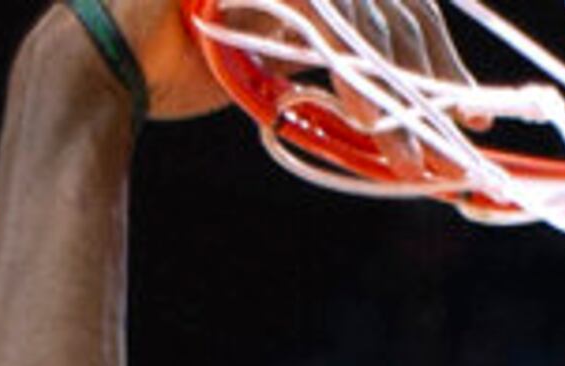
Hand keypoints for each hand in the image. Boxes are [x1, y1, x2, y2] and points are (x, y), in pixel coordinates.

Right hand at [112, 0, 480, 125]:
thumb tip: (378, 103)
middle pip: (394, 1)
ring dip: (396, 90)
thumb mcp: (269, 62)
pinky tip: (367, 122)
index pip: (391, 1)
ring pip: (367, 14)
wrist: (98, 64)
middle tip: (459, 130)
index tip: (466, 104)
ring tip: (409, 152)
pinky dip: (352, 73)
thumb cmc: (172, 65)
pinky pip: (325, 21)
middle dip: (434, 72)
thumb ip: (319, 62)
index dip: (434, 51)